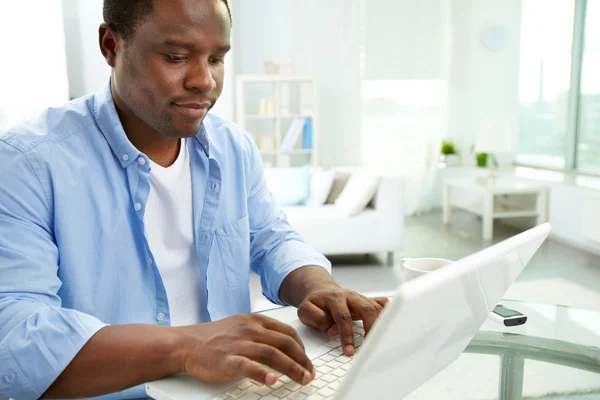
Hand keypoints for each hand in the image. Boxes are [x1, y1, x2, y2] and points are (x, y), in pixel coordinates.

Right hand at [176, 314, 315, 385]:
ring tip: (302, 380)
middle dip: (302, 360)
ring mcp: (238, 344)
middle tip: (310, 374)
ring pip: (272, 354)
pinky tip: (273, 381)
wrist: (186, 343)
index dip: (302, 348)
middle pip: (284, 344)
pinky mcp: (226, 360)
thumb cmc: (214, 337)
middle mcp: (249, 330)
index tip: (308, 361)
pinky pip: (247, 366)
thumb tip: (284, 345)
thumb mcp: (241, 326)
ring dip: (291, 369)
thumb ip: (261, 333)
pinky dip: (262, 374)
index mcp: (255, 321)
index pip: (287, 332)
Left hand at [296, 283, 388, 355]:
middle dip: (371, 328)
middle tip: (370, 346)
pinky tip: (390, 324)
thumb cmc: (314, 303)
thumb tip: (333, 330)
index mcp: (334, 298)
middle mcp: (350, 296)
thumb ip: (318, 320)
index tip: (350, 351)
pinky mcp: (367, 301)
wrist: (320, 290)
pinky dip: (388, 312)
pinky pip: (382, 303)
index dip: (347, 335)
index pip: (343, 317)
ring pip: (376, 307)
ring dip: (380, 324)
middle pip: (367, 309)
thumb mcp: (306, 311)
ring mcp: (360, 298)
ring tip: (381, 341)